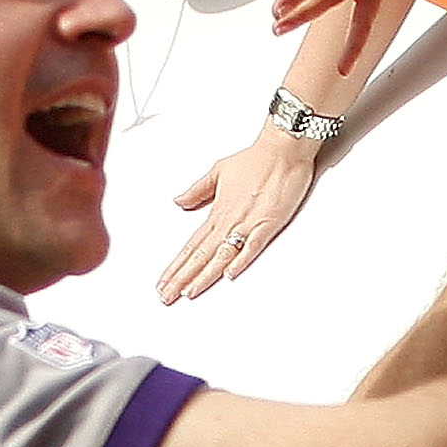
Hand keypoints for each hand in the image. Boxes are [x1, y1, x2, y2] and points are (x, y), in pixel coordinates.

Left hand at [159, 129, 317, 302]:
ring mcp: (248, 223)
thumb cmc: (255, 159)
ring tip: (188, 293)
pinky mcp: (268, 223)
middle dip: (182, 278)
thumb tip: (179, 201)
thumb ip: (198, 190)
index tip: (164, 281)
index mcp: (217, 212)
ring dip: (203, 276)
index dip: (177, 265)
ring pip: (220, 255)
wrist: (282, 150)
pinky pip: (252, 246)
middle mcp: (229, 220)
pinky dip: (240, 260)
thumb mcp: (218, 171)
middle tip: (166, 296)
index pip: (191, 245)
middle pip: (200, 255)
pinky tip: (228, 275)